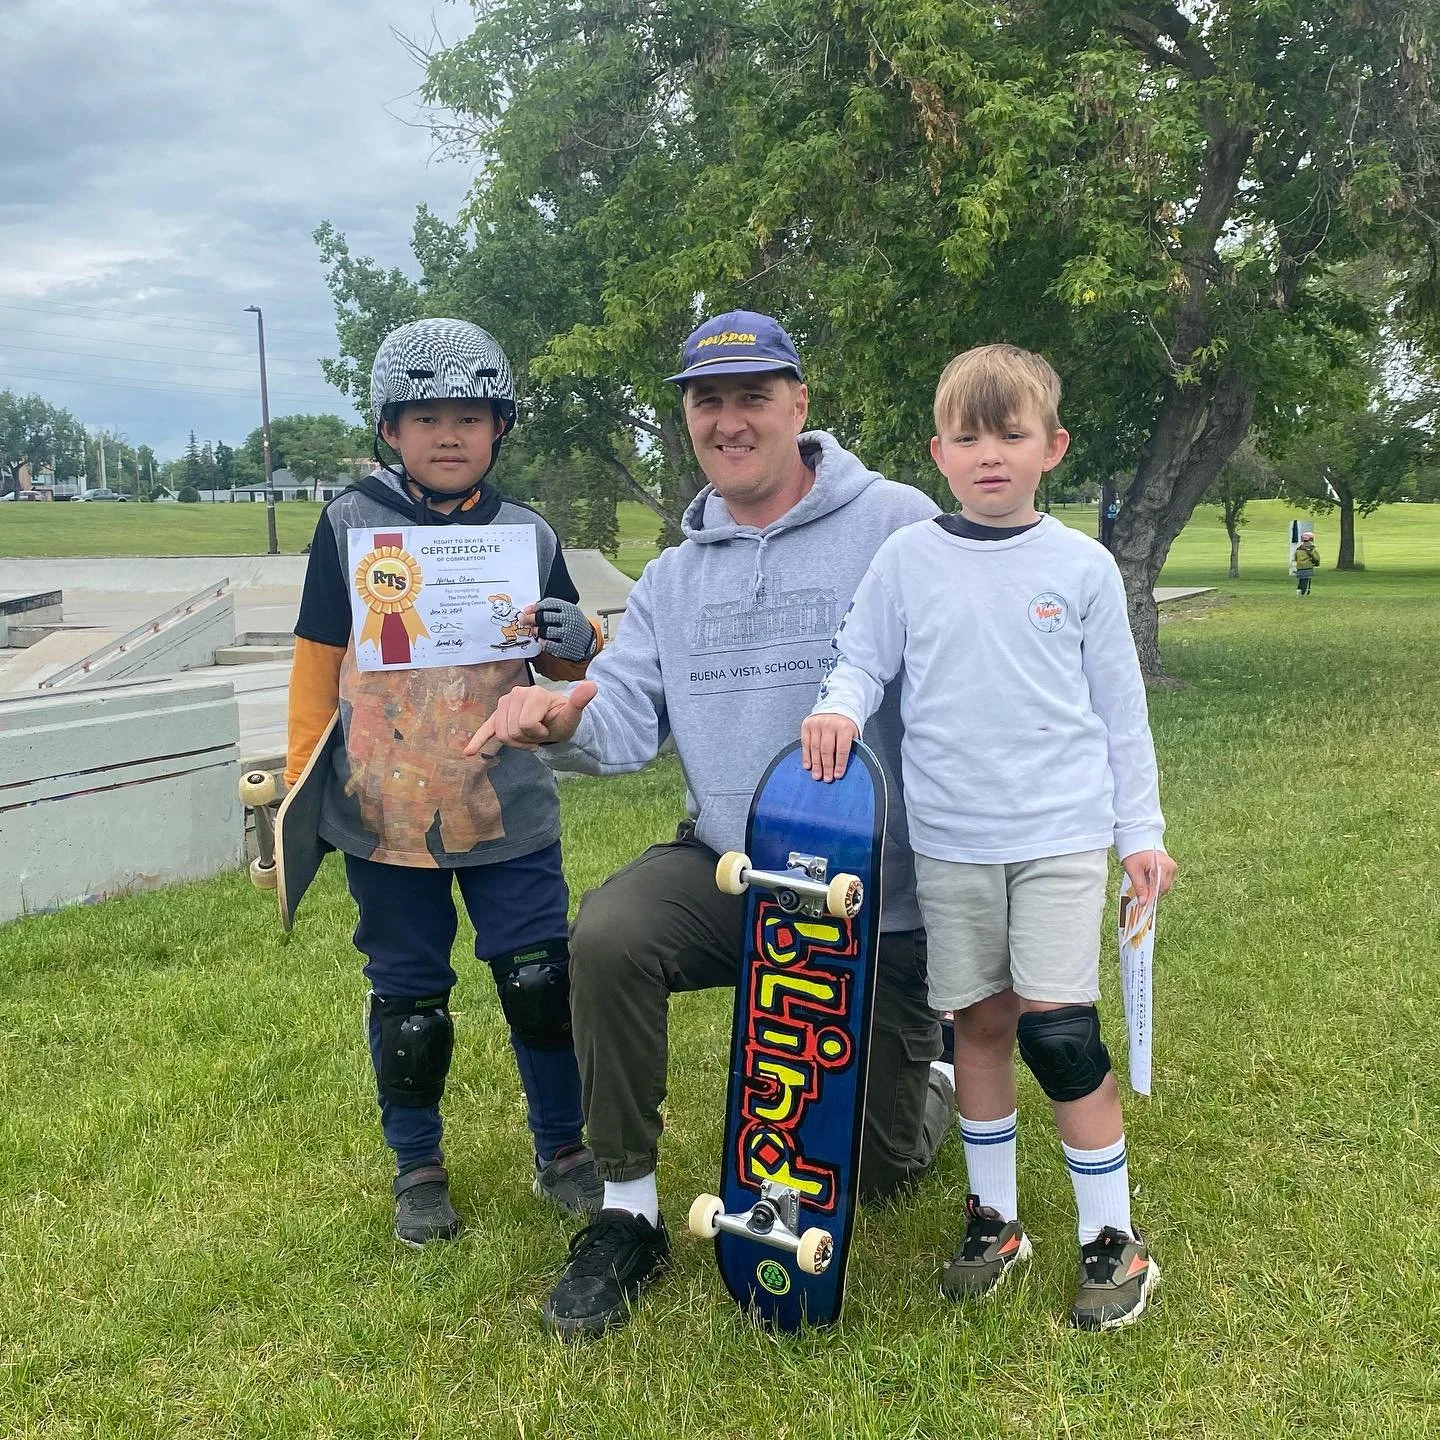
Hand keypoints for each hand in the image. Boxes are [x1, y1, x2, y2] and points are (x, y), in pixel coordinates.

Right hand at [464, 680, 596, 756]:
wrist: (556, 720)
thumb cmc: (563, 718)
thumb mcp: (573, 713)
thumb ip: (580, 700)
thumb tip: (592, 686)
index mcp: (532, 693)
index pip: (525, 725)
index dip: (537, 734)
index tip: (547, 730)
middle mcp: (515, 694)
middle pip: (511, 731)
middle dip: (526, 739)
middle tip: (539, 734)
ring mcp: (504, 704)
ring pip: (501, 735)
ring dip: (516, 743)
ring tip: (530, 738)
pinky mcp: (497, 715)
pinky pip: (486, 728)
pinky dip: (477, 740)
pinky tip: (469, 752)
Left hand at [521, 599, 597, 662]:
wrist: (589, 642)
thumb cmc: (574, 625)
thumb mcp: (568, 613)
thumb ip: (553, 610)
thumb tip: (530, 610)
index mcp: (569, 609)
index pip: (549, 604)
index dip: (535, 607)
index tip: (526, 610)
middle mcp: (569, 620)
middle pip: (544, 617)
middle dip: (531, 618)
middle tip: (524, 620)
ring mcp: (568, 634)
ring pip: (545, 631)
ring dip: (536, 630)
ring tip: (533, 630)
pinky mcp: (566, 647)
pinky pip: (549, 644)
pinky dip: (542, 642)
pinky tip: (541, 640)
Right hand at [801, 713, 859, 781]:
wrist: (836, 708)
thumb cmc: (845, 725)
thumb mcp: (853, 734)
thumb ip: (850, 748)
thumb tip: (843, 767)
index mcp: (844, 727)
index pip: (842, 749)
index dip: (839, 764)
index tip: (837, 775)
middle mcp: (830, 724)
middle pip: (827, 750)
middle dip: (826, 767)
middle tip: (826, 779)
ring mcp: (817, 724)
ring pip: (815, 748)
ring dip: (816, 764)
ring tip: (817, 775)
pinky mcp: (807, 725)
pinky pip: (805, 743)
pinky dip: (806, 756)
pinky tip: (808, 766)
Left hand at [1121, 849, 1176, 908]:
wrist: (1137, 840)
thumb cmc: (1134, 852)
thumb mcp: (1133, 870)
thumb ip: (1140, 887)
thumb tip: (1143, 903)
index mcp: (1163, 865)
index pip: (1160, 887)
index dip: (1152, 896)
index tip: (1143, 903)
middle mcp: (1171, 867)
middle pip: (1163, 888)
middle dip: (1152, 893)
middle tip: (1140, 897)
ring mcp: (1171, 868)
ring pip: (1164, 886)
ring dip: (1153, 889)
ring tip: (1142, 887)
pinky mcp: (1169, 869)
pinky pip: (1163, 881)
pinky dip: (1155, 885)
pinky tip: (1147, 883)